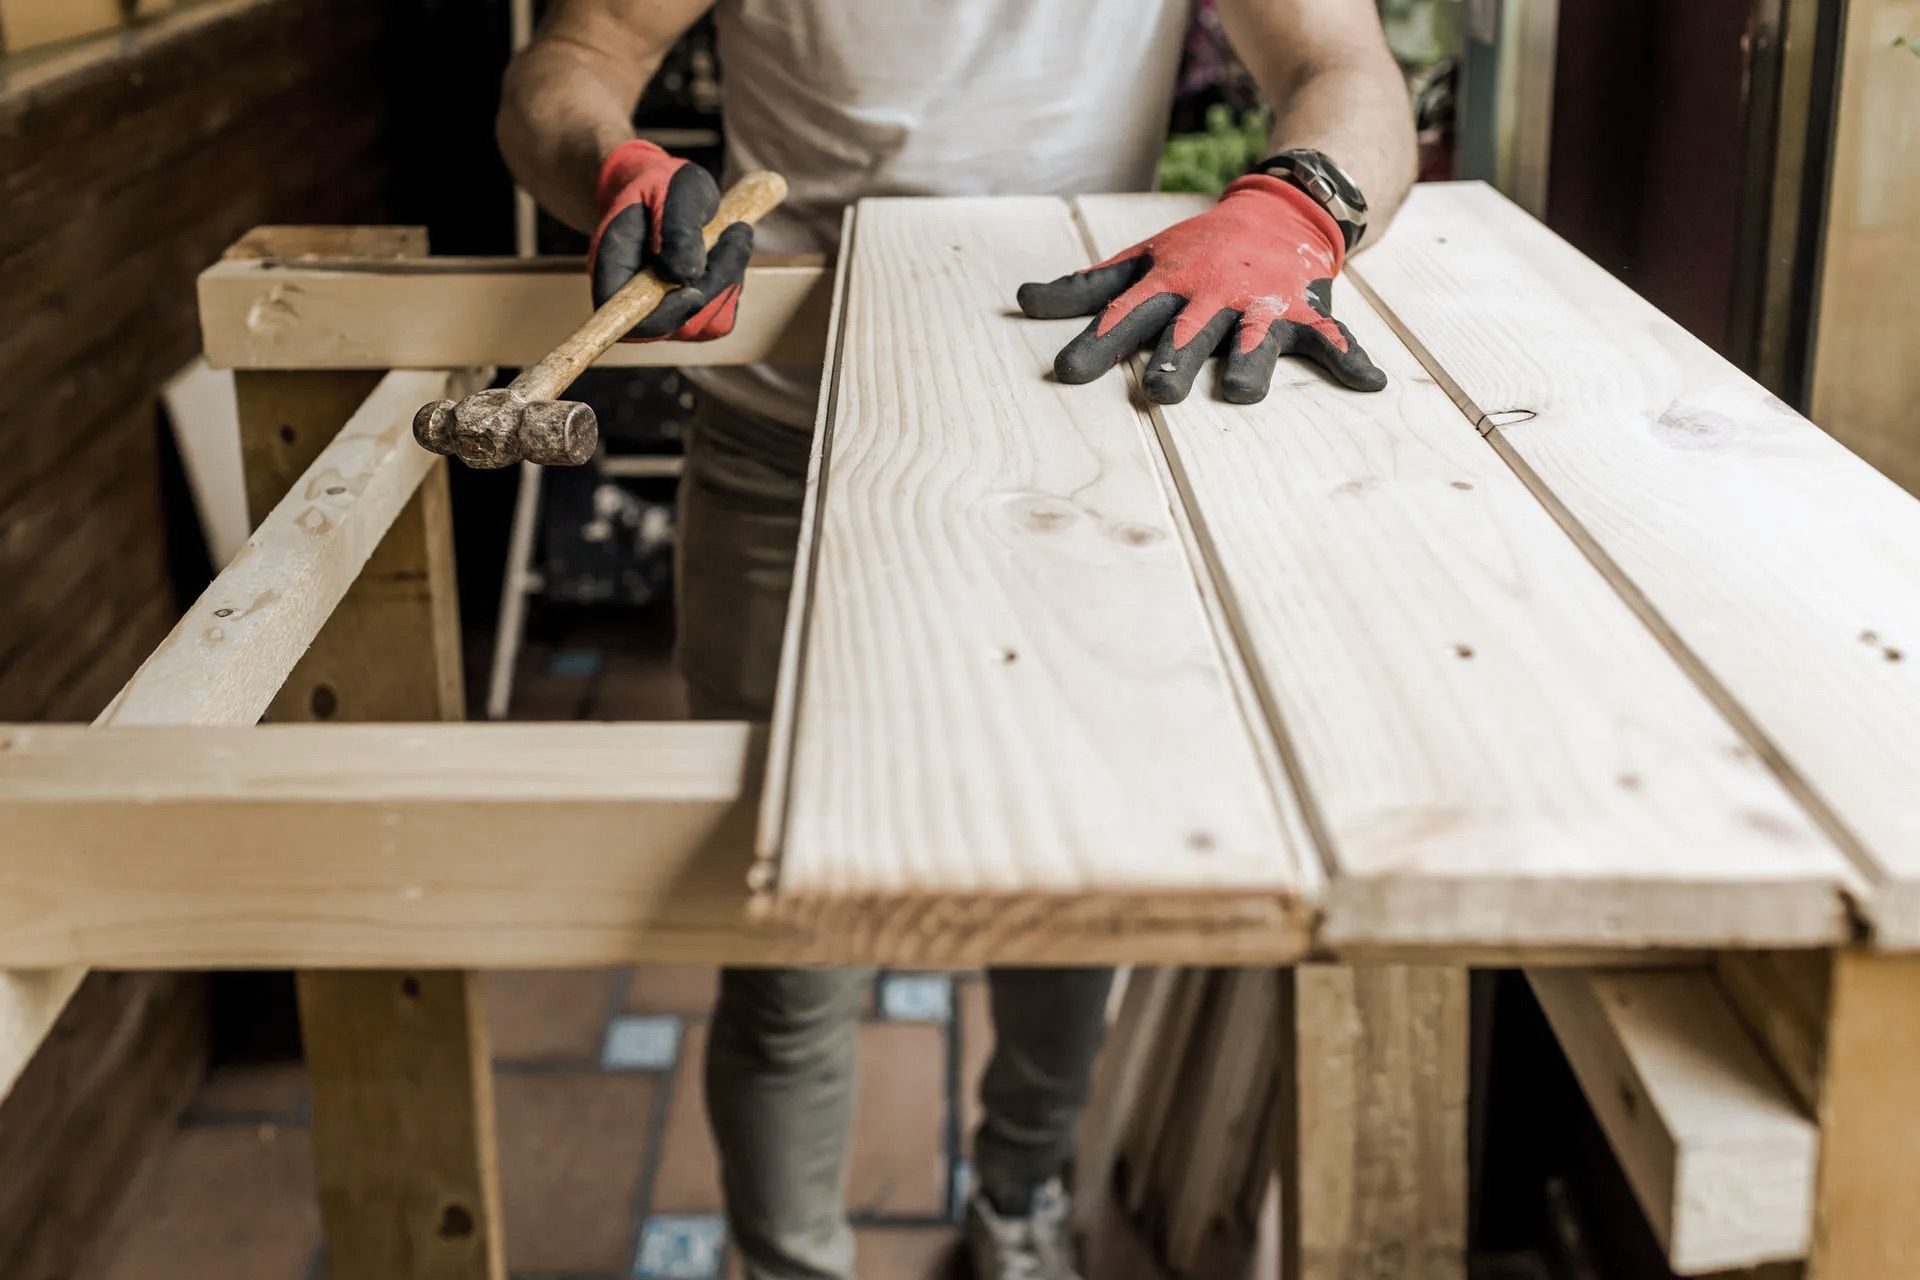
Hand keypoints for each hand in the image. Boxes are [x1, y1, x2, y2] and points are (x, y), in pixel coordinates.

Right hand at [589, 139, 751, 341]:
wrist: (664, 190)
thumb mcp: (671, 189)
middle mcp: (636, 302)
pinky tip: (728, 252)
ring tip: (732, 234)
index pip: (630, 321)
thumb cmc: (662, 185)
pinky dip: (733, 282)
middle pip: (680, 325)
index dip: (664, 317)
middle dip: (715, 283)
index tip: (693, 291)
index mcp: (613, 271)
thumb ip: (676, 229)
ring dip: (729, 279)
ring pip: (708, 322)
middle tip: (736, 231)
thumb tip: (687, 275)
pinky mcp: (691, 314)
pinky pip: (722, 316)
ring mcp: (664, 313)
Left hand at [1017, 175, 1384, 403]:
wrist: (1281, 205)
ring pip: (1254, 339)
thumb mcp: (1141, 260)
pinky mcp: (1306, 311)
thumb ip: (1085, 288)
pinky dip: (1352, 358)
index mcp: (1170, 286)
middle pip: (1188, 333)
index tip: (1067, 373)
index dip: (1096, 345)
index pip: (1125, 317)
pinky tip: (1369, 383)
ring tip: (1242, 392)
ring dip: (1249, 364)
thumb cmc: (1199, 249)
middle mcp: (1214, 296)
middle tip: (1157, 393)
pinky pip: (1331, 339)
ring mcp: (1262, 305)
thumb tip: (1022, 301)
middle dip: (1173, 361)